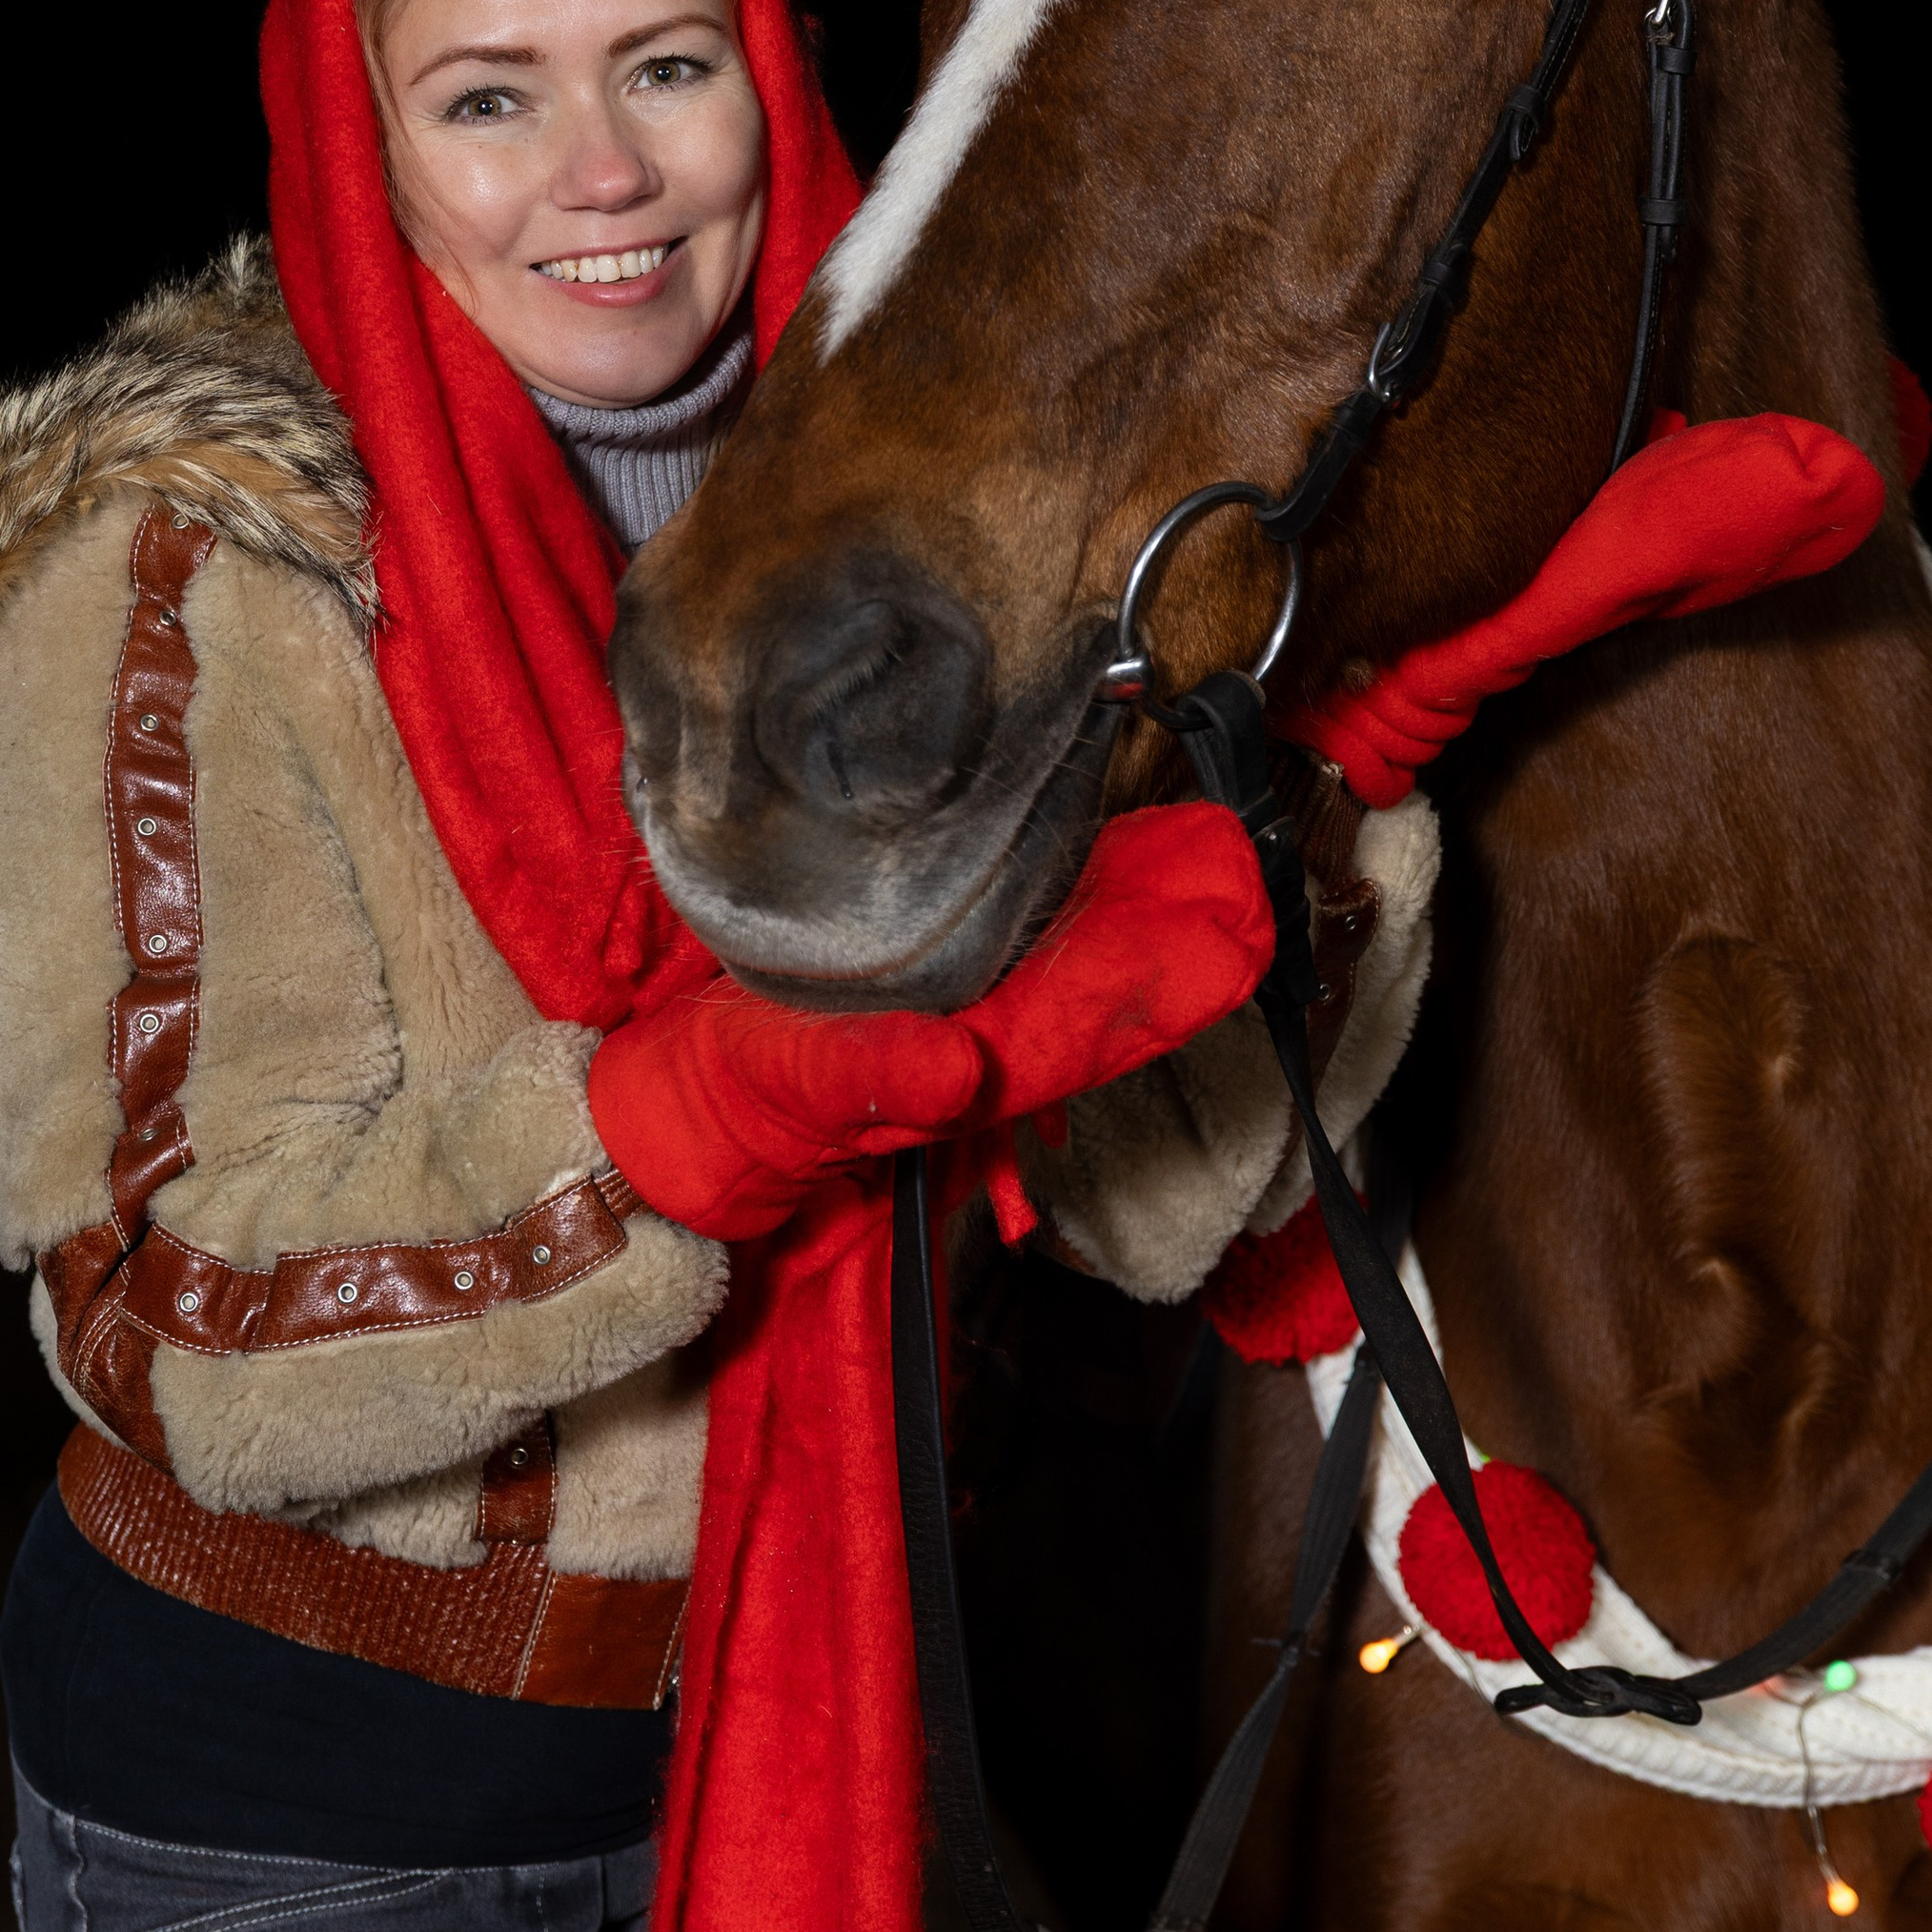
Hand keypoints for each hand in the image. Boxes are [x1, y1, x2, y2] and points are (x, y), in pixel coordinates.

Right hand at [590, 802, 1271, 1239]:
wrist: (683, 1100)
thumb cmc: (737, 1099)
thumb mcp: (789, 1089)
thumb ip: (867, 1079)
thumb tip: (957, 1068)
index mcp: (969, 1063)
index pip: (1089, 1019)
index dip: (1165, 973)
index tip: (1236, 926)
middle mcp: (987, 1029)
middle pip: (1104, 976)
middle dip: (1179, 922)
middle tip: (1247, 859)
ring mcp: (965, 996)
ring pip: (1073, 944)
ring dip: (1143, 894)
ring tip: (1210, 838)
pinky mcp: (930, 957)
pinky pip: (1019, 915)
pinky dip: (1071, 872)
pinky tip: (1107, 830)